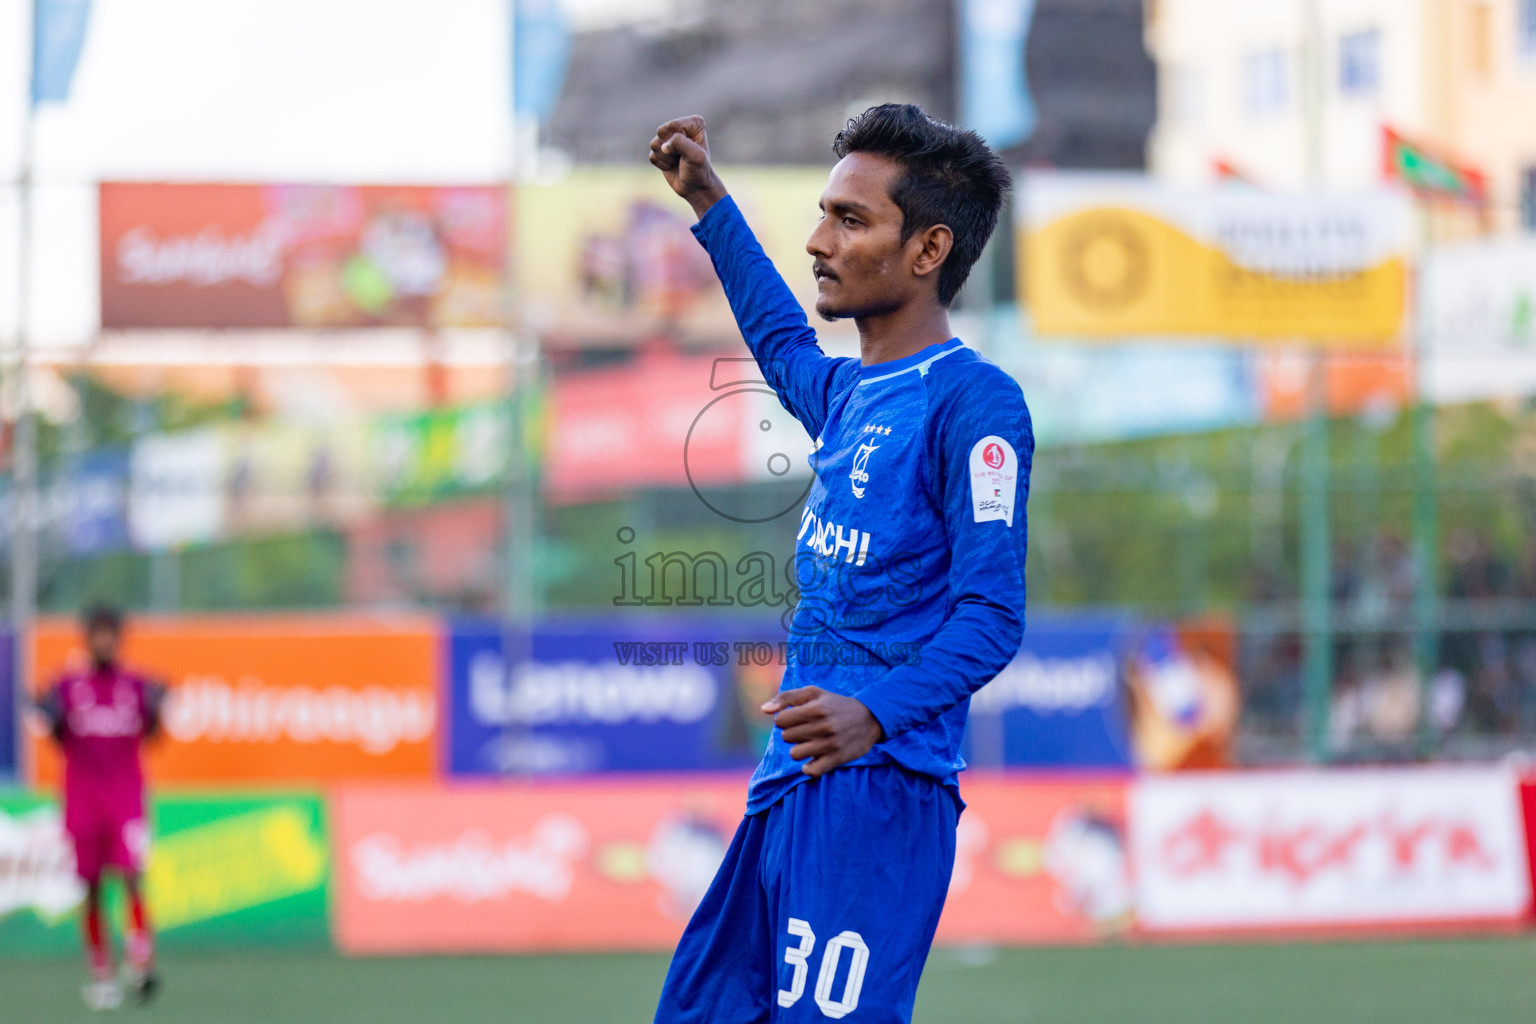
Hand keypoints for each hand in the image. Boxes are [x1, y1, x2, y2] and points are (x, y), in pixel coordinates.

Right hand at [649, 115, 728, 218]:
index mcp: (694, 123)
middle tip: (682, 157)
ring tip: (678, 161)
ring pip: (654, 144)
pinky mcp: (660, 150)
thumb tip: (663, 146)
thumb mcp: (695, 156)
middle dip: (670, 149)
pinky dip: (661, 164)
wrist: (696, 188)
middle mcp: (681, 127)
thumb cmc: (699, 171)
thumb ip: (681, 143)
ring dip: (666, 158)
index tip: (689, 151)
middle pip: (661, 131)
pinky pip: (652, 156)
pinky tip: (672, 166)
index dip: (677, 142)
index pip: (673, 125)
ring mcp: (669, 138)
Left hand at [762, 687, 884, 777]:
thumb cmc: (835, 704)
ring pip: (795, 754)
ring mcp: (830, 745)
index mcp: (816, 708)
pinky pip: (810, 771)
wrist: (869, 718)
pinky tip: (815, 758)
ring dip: (799, 749)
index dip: (785, 720)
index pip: (781, 721)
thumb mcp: (813, 693)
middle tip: (806, 730)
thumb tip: (763, 709)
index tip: (796, 719)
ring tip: (810, 743)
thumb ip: (786, 698)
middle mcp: (823, 726)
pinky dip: (809, 767)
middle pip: (786, 737)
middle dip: (792, 733)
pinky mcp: (836, 759)